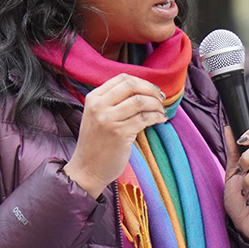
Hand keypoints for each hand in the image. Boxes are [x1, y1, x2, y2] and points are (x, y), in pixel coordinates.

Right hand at [63, 74, 166, 198]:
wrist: (87, 169)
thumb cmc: (96, 143)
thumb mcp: (97, 115)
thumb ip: (112, 101)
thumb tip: (142, 90)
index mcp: (94, 98)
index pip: (122, 78)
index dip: (141, 81)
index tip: (151, 89)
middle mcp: (99, 105)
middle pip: (132, 86)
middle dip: (151, 90)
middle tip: (160, 98)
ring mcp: (109, 119)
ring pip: (140, 101)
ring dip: (156, 104)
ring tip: (161, 111)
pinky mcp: (120, 133)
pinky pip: (144, 118)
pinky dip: (156, 117)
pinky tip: (160, 120)